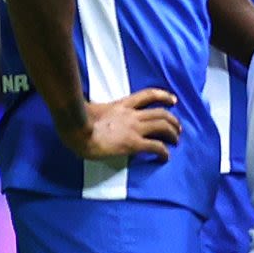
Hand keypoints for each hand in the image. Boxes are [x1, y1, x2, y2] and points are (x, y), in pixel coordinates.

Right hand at [63, 88, 181, 162]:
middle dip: (173, 120)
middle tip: (178, 128)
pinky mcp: (133, 143)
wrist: (75, 130)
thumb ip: (100, 112)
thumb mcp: (91, 110)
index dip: (163, 96)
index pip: (147, 95)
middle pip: (161, 113)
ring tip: (176, 141)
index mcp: (120, 105)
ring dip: (173, 133)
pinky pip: (156, 146)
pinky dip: (164, 152)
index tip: (173, 100)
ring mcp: (134, 128)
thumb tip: (96, 118)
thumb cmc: (75, 121)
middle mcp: (131, 115)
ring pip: (163, 126)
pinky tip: (165, 157)